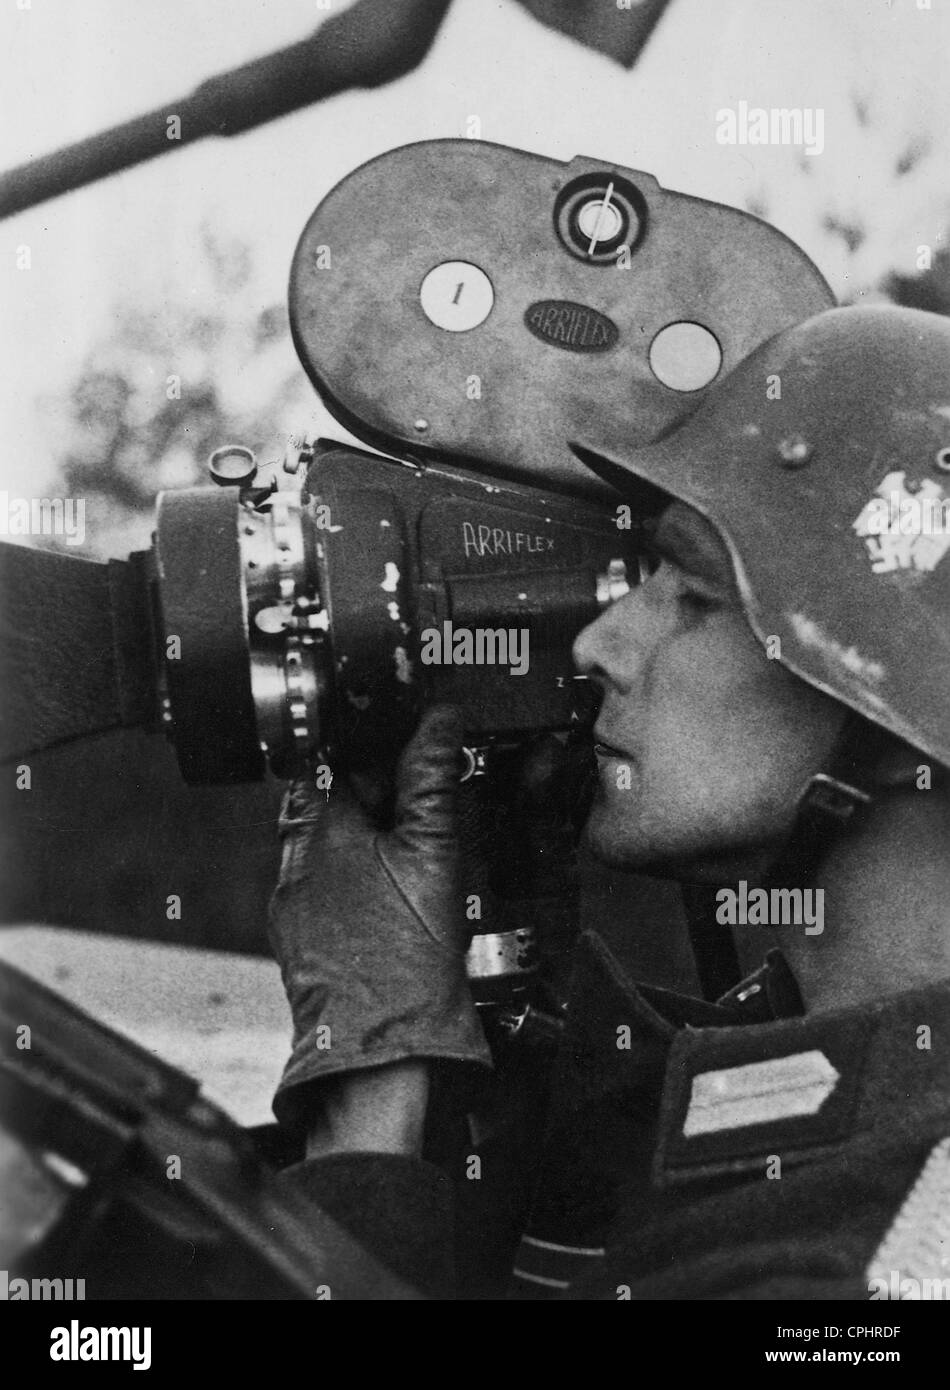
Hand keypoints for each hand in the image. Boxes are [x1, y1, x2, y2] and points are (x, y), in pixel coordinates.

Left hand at [268, 705, 490, 1130]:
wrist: (381, 1049)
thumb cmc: (405, 963)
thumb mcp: (435, 855)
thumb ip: (433, 781)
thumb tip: (440, 723)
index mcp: (320, 825)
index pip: (336, 752)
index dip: (377, 744)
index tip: (411, 747)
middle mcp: (294, 855)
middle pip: (331, 794)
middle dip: (378, 790)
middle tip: (425, 804)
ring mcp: (291, 896)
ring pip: (329, 838)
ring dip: (367, 832)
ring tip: (414, 855)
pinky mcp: (297, 931)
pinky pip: (325, 880)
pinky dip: (357, 874)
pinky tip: (393, 894)